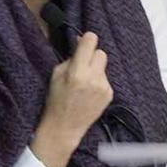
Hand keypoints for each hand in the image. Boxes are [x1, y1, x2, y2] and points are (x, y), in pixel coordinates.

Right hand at [31, 32, 112, 166]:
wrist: (65, 127)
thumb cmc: (56, 100)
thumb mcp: (56, 74)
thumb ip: (71, 58)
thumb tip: (81, 42)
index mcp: (77, 72)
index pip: (91, 41)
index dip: (87, 39)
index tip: (84, 41)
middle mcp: (93, 78)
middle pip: (101, 52)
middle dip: (92, 55)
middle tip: (82, 64)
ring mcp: (104, 87)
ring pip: (104, 66)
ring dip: (95, 69)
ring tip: (84, 82)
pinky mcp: (109, 95)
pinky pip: (106, 79)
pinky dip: (98, 81)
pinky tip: (89, 92)